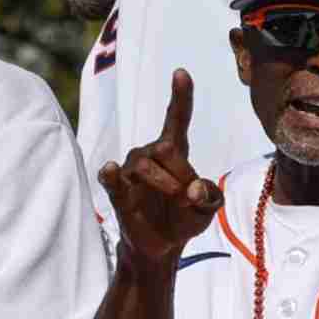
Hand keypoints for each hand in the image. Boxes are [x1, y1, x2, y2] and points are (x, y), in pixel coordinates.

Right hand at [99, 69, 223, 265]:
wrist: (163, 245)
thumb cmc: (186, 217)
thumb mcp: (208, 209)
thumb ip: (210, 198)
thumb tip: (194, 190)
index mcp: (175, 152)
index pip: (177, 119)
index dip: (180, 96)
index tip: (182, 73)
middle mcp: (149, 153)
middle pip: (165, 148)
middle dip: (182, 173)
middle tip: (190, 197)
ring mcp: (129, 170)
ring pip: (144, 166)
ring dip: (165, 185)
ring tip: (176, 201)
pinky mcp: (117, 190)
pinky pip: (110, 178)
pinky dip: (110, 174)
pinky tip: (109, 169)